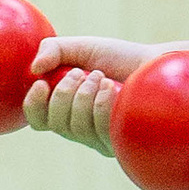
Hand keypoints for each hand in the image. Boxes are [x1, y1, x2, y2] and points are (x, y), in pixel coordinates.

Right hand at [22, 34, 146, 157]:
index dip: (33, 105)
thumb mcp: (81, 48)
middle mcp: (79, 128)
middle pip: (54, 124)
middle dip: (63, 93)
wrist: (155, 64)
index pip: (38, 120)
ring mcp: (100, 138)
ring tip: (100, 76)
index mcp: (64, 108)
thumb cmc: (118, 58)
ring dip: (83, 95)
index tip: (42, 83)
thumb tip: (34, 69)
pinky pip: (99, 128)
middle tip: (80, 72)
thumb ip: (54, 50)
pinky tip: (110, 87)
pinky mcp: (120, 142)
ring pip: (75, 127)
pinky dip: (101, 103)